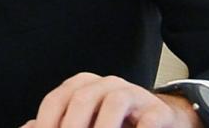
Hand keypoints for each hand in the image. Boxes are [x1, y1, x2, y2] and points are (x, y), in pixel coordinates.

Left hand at [19, 73, 200, 127]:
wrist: (161, 121)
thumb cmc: (113, 124)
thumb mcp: (82, 122)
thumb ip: (56, 125)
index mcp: (81, 87)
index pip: (56, 100)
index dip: (47, 122)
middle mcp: (105, 85)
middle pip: (82, 98)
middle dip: (72, 126)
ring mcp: (133, 94)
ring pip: (114, 102)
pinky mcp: (157, 110)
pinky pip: (149, 118)